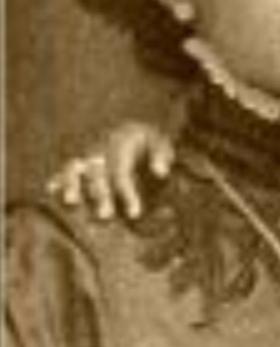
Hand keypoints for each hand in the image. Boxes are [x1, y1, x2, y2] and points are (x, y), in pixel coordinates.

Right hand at [46, 122, 174, 219]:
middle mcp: (100, 149)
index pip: (121, 172)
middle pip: (97, 173)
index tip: (135, 213)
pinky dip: (57, 179)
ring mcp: (86, 155)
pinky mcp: (78, 162)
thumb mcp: (159, 142)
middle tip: (105, 216)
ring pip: (74, 168)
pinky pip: (64, 169)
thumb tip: (161, 172)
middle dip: (100, 195)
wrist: (130, 130)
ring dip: (71, 185)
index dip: (127, 193)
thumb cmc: (147, 142)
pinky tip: (51, 190)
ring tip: (70, 202)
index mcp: (120, 145)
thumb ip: (161, 154)